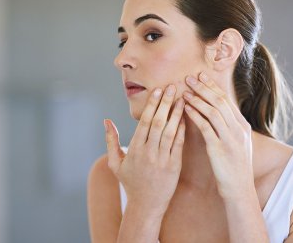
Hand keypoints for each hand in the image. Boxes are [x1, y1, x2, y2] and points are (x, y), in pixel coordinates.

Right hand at [105, 85, 185, 216]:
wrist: (146, 205)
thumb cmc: (130, 182)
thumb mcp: (115, 162)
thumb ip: (111, 140)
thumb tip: (106, 121)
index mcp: (134, 149)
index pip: (145, 122)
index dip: (152, 105)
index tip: (158, 90)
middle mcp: (148, 153)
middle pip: (158, 123)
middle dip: (166, 103)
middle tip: (173, 87)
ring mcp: (162, 160)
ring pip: (170, 132)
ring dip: (177, 113)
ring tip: (182, 98)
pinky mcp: (174, 166)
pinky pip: (179, 144)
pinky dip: (182, 130)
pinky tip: (185, 118)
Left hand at [182, 72, 254, 200]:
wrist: (239, 189)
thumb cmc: (234, 167)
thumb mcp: (236, 143)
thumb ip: (227, 127)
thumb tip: (216, 112)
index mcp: (242, 126)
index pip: (226, 100)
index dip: (212, 86)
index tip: (200, 75)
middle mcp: (238, 129)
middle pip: (220, 101)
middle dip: (204, 87)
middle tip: (189, 77)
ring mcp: (230, 138)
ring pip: (213, 111)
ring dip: (197, 99)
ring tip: (184, 91)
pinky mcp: (220, 148)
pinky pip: (206, 127)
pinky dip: (195, 116)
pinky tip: (185, 109)